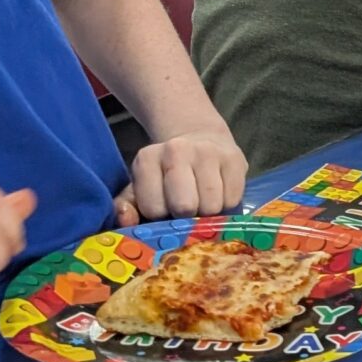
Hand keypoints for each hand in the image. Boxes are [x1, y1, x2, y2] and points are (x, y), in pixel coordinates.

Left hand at [120, 129, 246, 225]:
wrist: (201, 141)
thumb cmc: (167, 175)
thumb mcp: (141, 188)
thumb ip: (127, 207)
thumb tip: (127, 220)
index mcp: (147, 158)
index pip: (154, 209)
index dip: (162, 216)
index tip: (165, 209)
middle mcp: (176, 149)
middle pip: (184, 206)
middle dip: (187, 216)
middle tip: (187, 209)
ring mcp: (208, 151)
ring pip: (211, 206)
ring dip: (208, 212)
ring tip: (203, 201)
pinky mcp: (234, 158)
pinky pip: (233, 200)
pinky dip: (227, 205)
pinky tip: (220, 193)